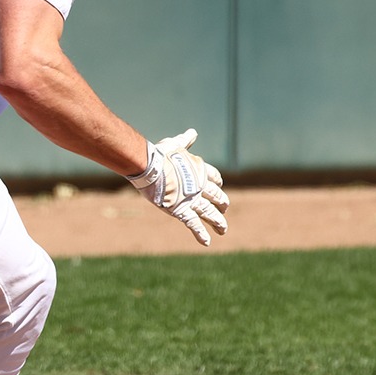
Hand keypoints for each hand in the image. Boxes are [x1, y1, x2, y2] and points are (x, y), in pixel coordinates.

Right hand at [127, 128, 229, 245]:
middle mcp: (200, 186)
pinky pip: (194, 224)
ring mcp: (192, 200)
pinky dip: (201, 234)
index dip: (218, 184)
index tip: (220, 187)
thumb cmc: (161, 154)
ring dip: (218, 222)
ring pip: (210, 213)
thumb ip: (185, 141)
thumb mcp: (175, 144)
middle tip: (224, 210)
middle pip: (217, 197)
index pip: (215, 178)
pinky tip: (207, 242)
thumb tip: (193, 132)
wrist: (151, 166)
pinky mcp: (182, 211)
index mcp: (200, 170)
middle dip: (221, 204)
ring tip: (223, 229)